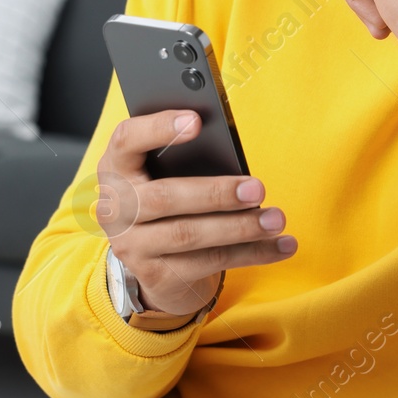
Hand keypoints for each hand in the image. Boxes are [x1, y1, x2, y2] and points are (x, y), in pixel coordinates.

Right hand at [94, 110, 296, 314]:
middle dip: (216, 193)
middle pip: (165, 197)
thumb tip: (232, 154)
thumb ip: (184, 159)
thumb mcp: (163, 174)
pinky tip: (281, 245)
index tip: (197, 121)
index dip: (158, 128)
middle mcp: (116, 208)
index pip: (126, 140)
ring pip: (189, 235)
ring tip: (276, 219)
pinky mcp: (156, 276)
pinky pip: (208, 263)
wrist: (150, 263)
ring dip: (240, 227)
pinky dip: (251, 253)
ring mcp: (132, 246)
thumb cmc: (166, 201)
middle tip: (258, 188)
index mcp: (116, 168)